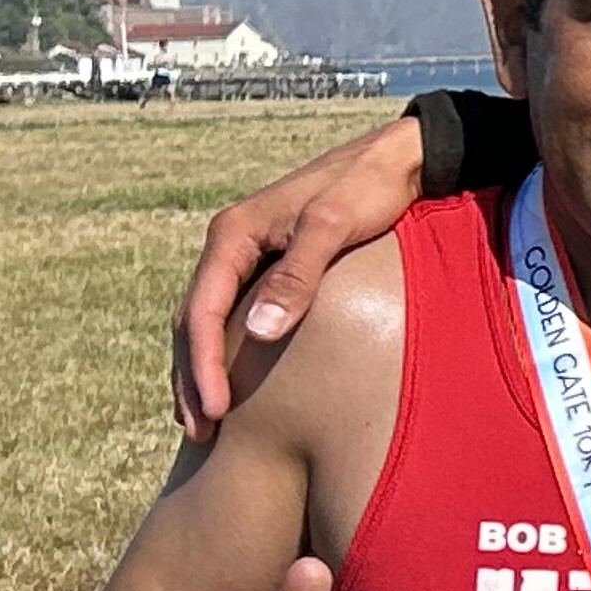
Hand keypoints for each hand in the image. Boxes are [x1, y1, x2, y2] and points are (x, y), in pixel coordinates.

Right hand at [177, 117, 431, 439]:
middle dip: (191, 378)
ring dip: (201, 369)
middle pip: (192, 321)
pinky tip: (235, 380)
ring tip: (204, 419)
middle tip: (198, 432)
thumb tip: (256, 333)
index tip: (213, 411)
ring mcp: (249, 254)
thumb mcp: (334, 227)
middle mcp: (230, 244)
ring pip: (208, 320)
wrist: (399, 157)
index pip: (200, 311)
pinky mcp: (272, 263)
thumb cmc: (369, 188)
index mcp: (233, 235)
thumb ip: (297, 277)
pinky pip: (233, 313)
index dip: (201, 365)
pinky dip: (225, 350)